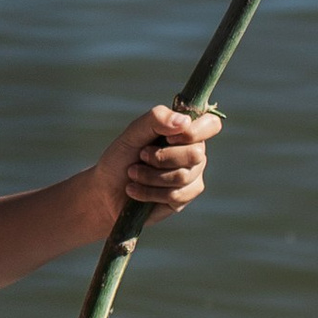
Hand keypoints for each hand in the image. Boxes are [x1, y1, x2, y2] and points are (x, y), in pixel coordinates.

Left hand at [100, 103, 220, 223]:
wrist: (106, 191)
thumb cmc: (121, 158)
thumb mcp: (132, 133)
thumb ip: (156, 119)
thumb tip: (184, 121)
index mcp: (185, 131)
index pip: (210, 125)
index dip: (194, 132)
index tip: (169, 138)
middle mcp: (193, 152)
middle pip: (196, 153)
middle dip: (162, 157)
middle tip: (141, 156)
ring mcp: (191, 176)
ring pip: (183, 176)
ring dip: (150, 176)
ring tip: (133, 174)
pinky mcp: (184, 198)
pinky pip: (176, 195)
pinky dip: (149, 192)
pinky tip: (135, 191)